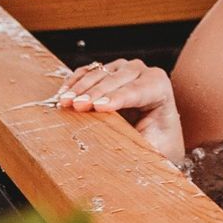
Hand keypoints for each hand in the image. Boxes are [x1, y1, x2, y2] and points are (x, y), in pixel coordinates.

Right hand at [55, 59, 184, 167]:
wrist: (156, 132)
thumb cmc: (156, 140)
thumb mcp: (154, 145)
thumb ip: (141, 144)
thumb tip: (120, 154)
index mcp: (159, 88)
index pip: (138, 90)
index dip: (118, 97)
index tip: (99, 106)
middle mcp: (143, 73)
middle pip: (116, 79)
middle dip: (94, 93)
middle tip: (76, 105)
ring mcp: (124, 68)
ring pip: (99, 73)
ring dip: (80, 87)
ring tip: (65, 101)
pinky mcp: (107, 70)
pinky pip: (88, 71)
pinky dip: (74, 81)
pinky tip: (63, 93)